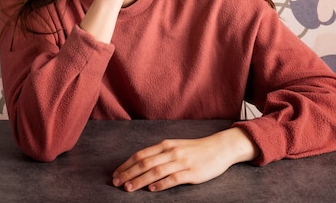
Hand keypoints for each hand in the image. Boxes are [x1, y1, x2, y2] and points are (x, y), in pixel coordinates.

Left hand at [112, 127, 257, 191]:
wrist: (219, 147)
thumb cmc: (196, 149)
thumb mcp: (176, 146)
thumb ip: (160, 154)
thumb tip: (141, 163)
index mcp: (166, 145)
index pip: (141, 155)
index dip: (127, 164)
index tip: (116, 174)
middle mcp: (171, 152)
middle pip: (145, 163)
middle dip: (128, 173)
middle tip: (117, 183)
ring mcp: (181, 162)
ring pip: (156, 171)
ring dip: (140, 180)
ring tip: (129, 188)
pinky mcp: (191, 172)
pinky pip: (173, 178)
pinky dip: (161, 184)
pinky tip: (152, 189)